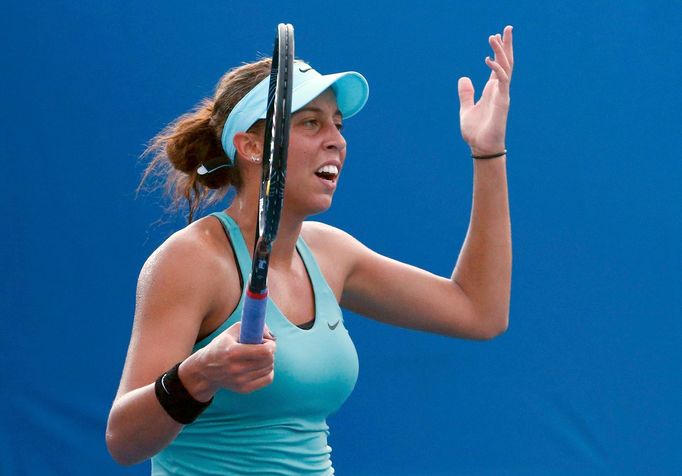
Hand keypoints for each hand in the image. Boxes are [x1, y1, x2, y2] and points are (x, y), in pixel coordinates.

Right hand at [191, 322, 276, 395]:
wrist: (205, 371)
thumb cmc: (220, 347)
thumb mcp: (232, 331)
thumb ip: (252, 327)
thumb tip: (271, 336)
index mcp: (233, 352)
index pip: (264, 351)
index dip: (270, 344)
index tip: (265, 341)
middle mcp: (236, 369)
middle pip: (269, 360)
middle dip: (270, 351)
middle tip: (263, 348)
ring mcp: (240, 381)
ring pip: (269, 369)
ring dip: (268, 360)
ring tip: (259, 356)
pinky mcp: (244, 389)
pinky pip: (268, 379)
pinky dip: (268, 371)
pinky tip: (260, 366)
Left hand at [458, 25, 513, 155]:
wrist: (480, 147)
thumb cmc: (476, 132)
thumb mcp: (466, 109)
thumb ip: (466, 93)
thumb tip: (464, 78)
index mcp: (492, 90)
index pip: (499, 66)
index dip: (499, 51)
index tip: (497, 36)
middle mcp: (499, 90)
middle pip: (506, 62)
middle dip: (506, 45)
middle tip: (507, 28)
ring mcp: (503, 95)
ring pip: (506, 68)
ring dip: (501, 52)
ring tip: (494, 37)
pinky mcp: (502, 102)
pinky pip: (502, 81)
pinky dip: (496, 69)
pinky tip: (487, 59)